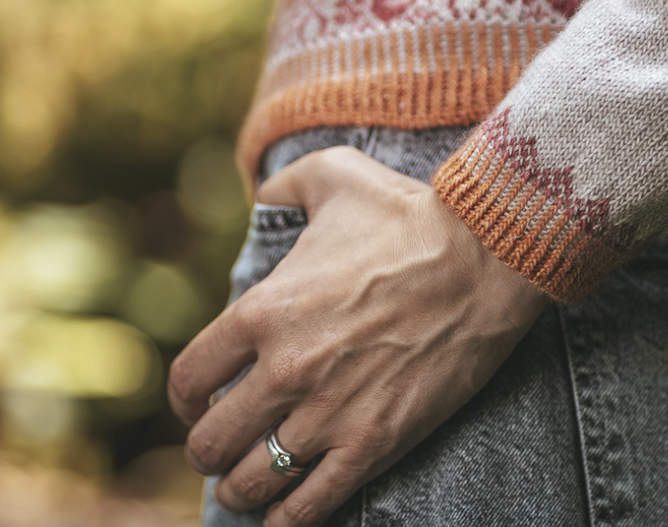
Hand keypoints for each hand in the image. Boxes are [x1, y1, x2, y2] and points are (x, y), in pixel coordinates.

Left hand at [168, 146, 548, 526]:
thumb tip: (261, 192)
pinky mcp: (374, 442)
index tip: (194, 405)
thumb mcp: (334, 175)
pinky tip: (279, 520)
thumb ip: (283, 184)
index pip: (189, 379)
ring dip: (239, 489)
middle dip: (206, 452)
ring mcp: (328, 412)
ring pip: (254, 479)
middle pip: (211, 441)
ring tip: (244, 486)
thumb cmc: (408, 216)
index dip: (183, 400)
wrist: (485, 259)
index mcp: (261, 312)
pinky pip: (312, 503)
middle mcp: (284, 370)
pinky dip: (287, 520)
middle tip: (217, 450)